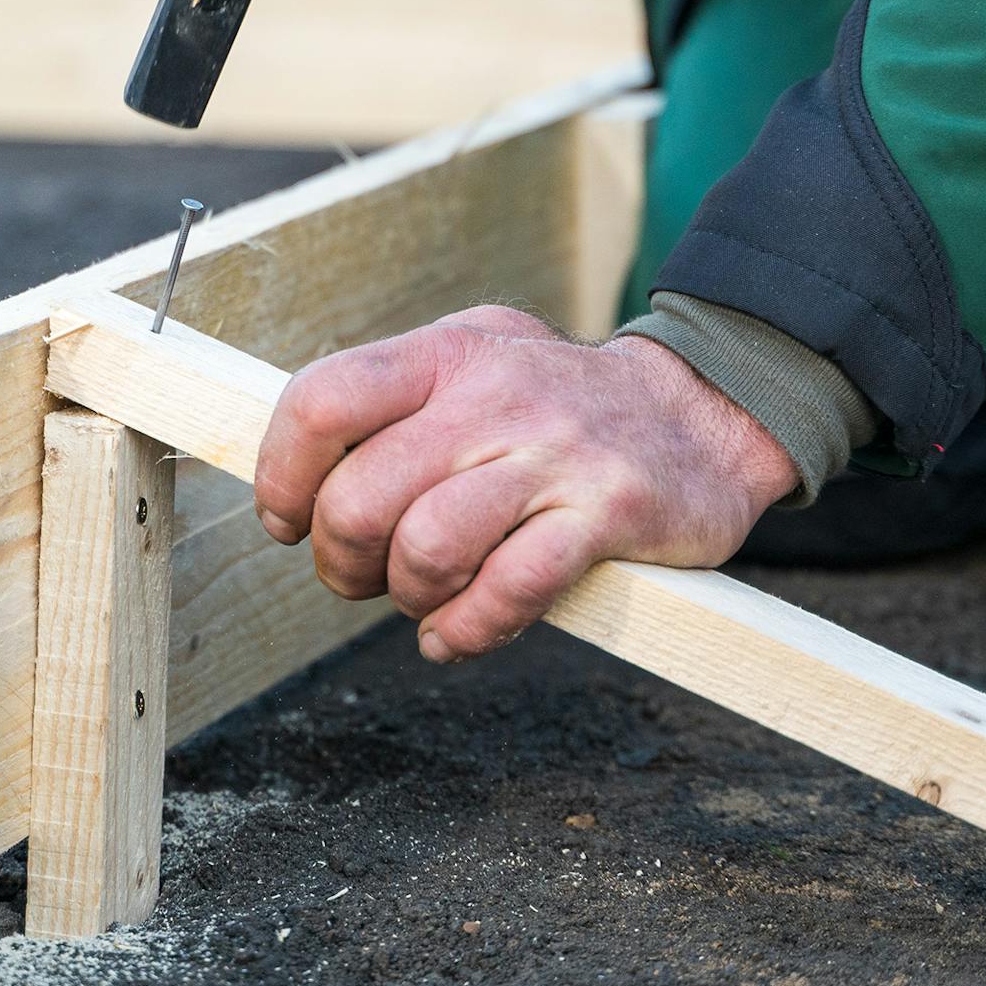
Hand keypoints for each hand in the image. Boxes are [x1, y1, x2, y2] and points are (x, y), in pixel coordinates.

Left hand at [253, 306, 798, 662]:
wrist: (704, 411)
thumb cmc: (560, 400)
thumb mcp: (473, 358)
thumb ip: (389, 398)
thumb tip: (291, 466)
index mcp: (446, 354)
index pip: (322, 402)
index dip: (282, 475)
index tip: (286, 519)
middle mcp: (492, 398)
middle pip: (359, 497)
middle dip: (340, 561)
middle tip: (359, 575)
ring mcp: (552, 456)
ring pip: (426, 549)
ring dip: (407, 596)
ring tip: (422, 598)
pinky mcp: (605, 515)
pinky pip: (509, 591)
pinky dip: (466, 629)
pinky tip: (458, 632)